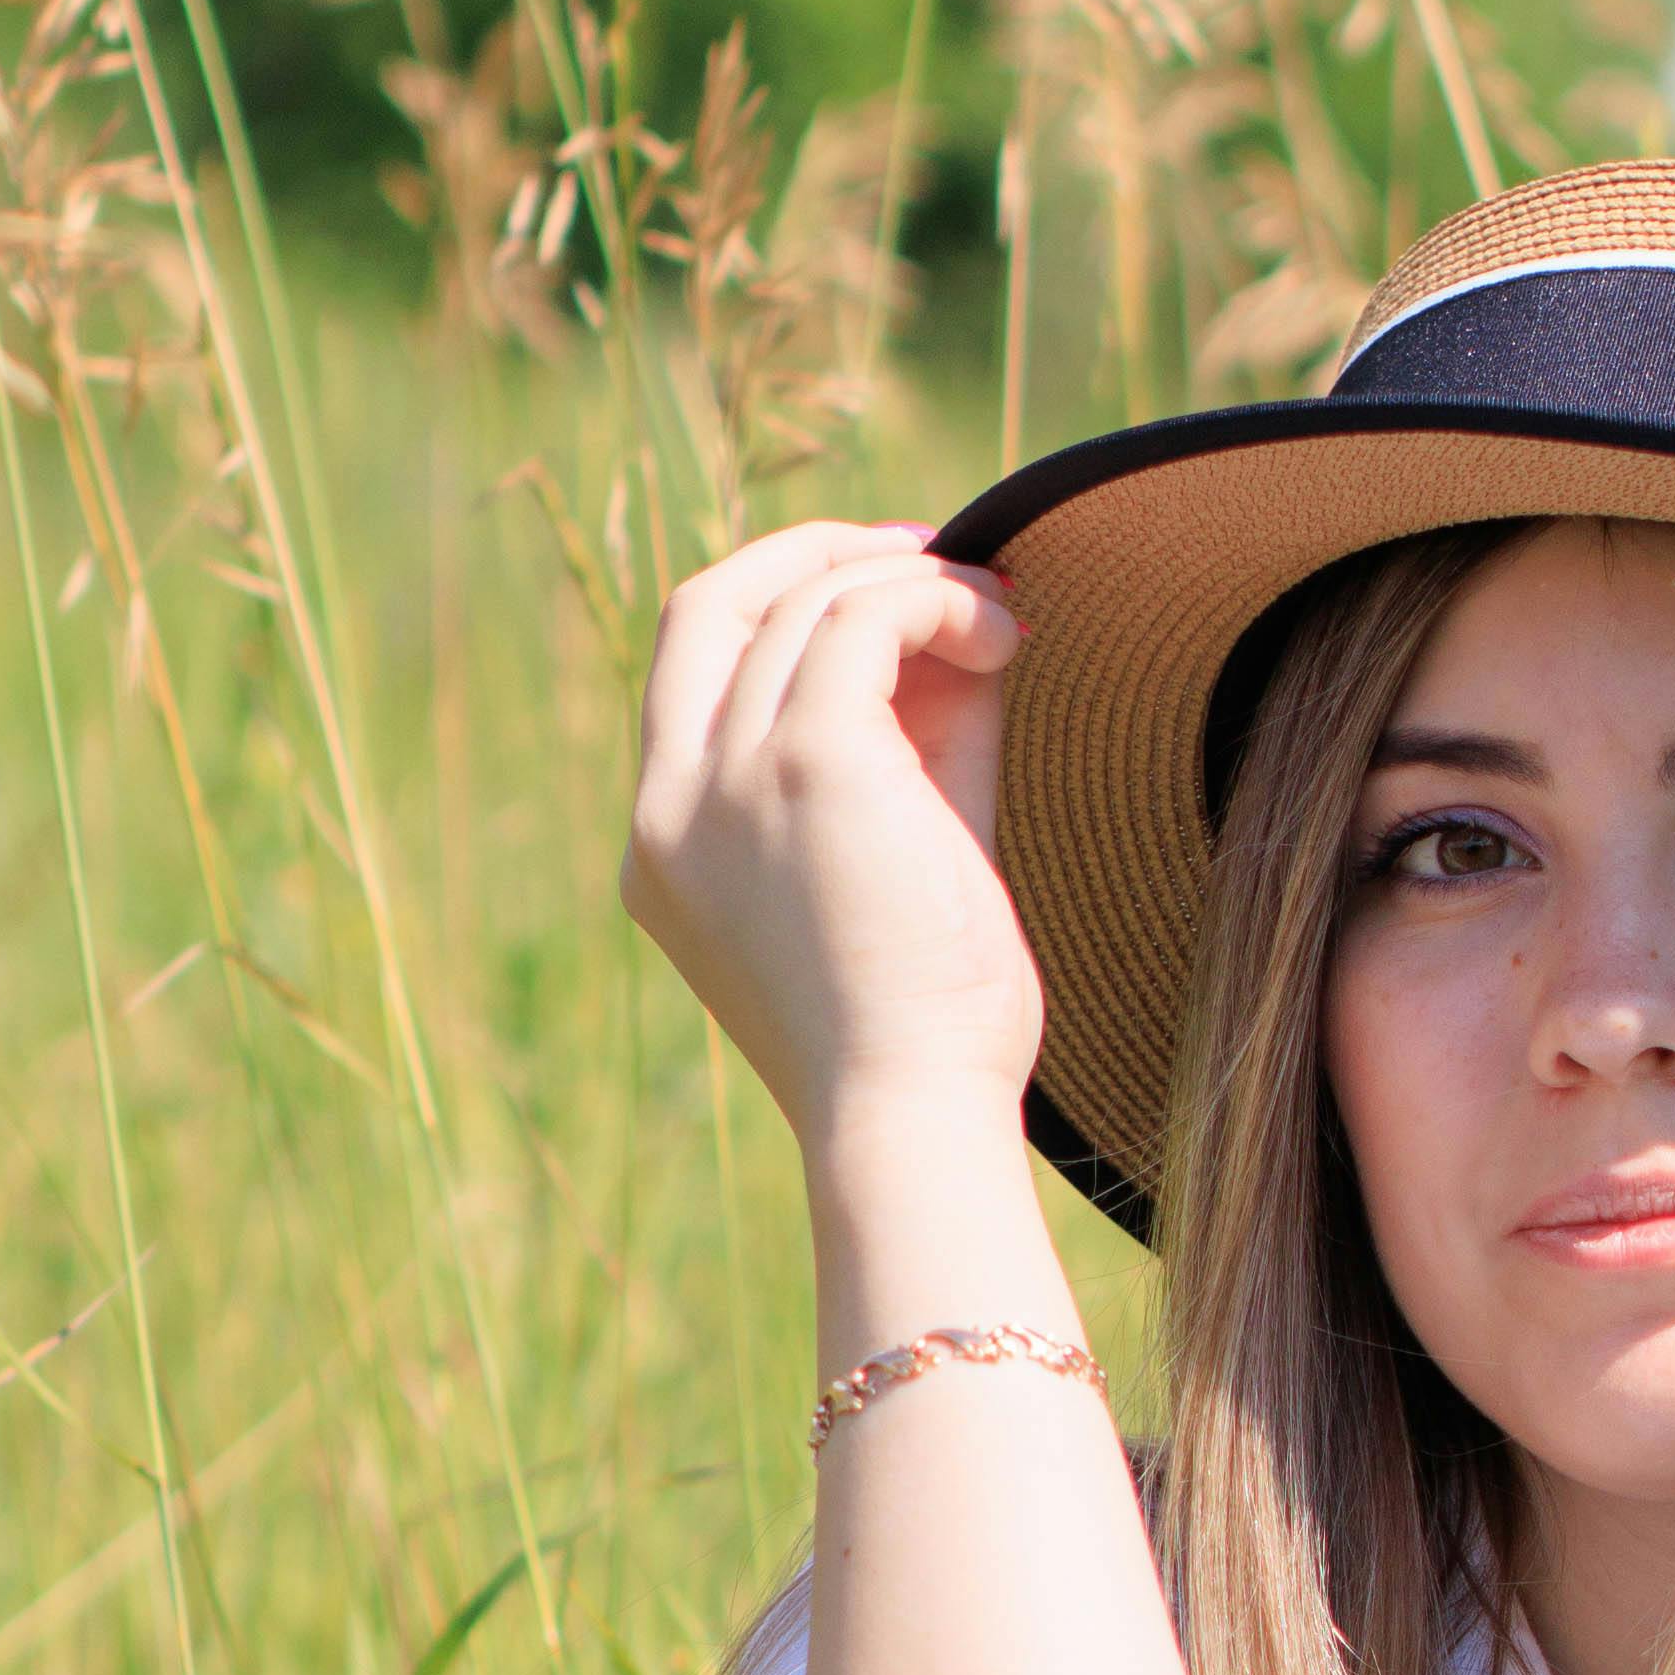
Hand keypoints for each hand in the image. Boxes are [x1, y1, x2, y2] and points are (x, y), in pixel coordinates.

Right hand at [624, 522, 1036, 1151]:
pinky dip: (939, 603)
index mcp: (666, 846)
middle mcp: (669, 806)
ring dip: (910, 584)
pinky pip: (865, 619)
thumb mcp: (897, 867)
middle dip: (817, 555)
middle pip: (711, 601)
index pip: (692, 671)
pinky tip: (1008, 635)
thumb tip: (963, 638)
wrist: (912, 1120)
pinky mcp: (807, 762)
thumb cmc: (921, 1034)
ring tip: (1004, 617)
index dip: (783, 608)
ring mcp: (724, 780)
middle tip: (932, 559)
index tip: (884, 601)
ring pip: (800, 601)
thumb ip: (912, 754)